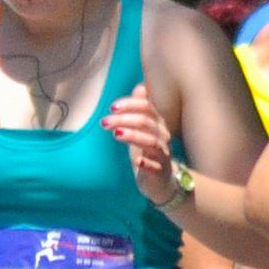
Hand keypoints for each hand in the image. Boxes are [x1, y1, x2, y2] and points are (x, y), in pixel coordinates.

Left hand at [103, 86, 181, 204]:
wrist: (162, 181)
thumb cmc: (149, 152)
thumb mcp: (143, 130)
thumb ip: (140, 110)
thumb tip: (140, 87)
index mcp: (157, 124)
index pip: (147, 107)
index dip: (131, 104)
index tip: (112, 108)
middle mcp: (163, 136)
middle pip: (146, 122)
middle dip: (124, 119)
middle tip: (104, 122)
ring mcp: (162, 154)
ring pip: (152, 141)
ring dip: (133, 136)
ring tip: (115, 133)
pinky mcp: (160, 172)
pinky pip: (156, 166)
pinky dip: (146, 163)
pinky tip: (136, 161)